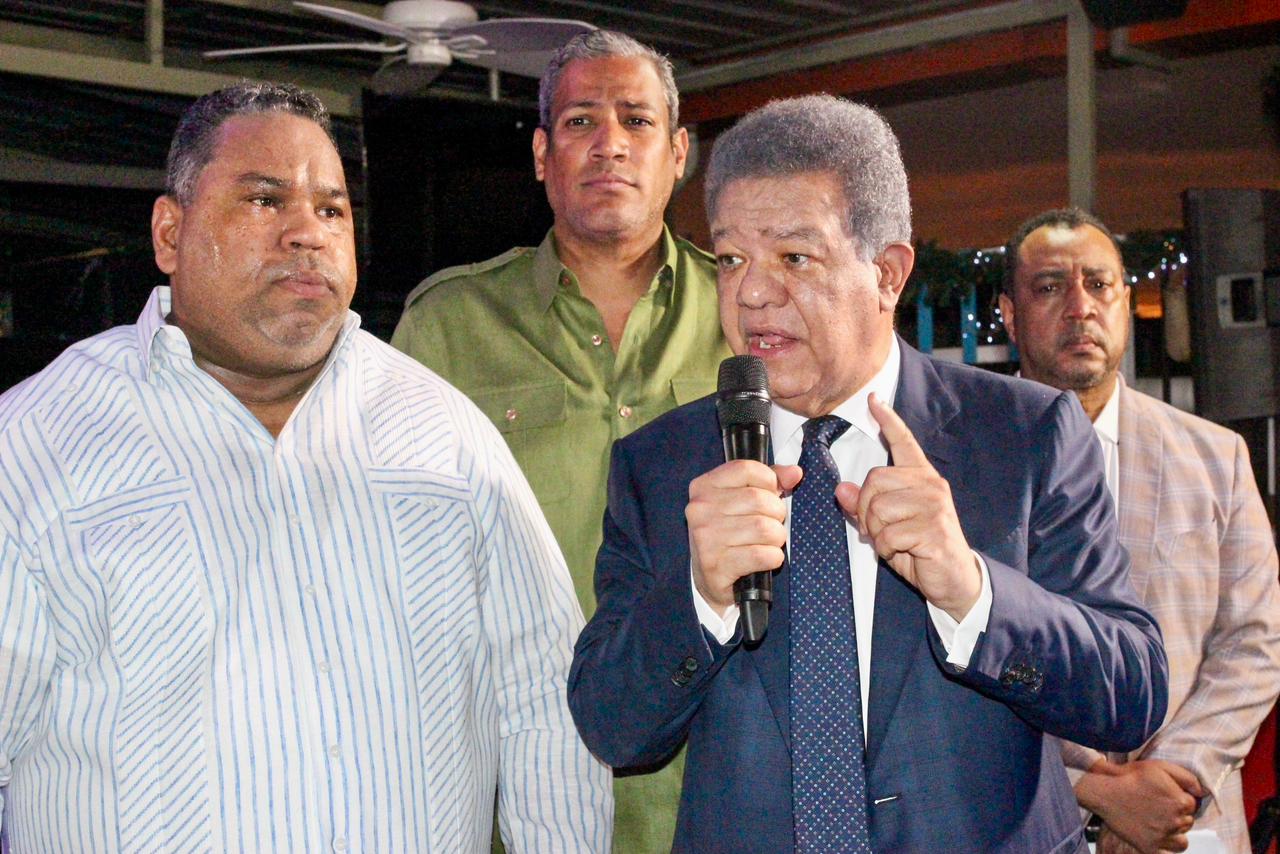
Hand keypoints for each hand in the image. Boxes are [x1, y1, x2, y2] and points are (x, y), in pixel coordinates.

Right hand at [686, 460, 802, 614]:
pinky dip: (773, 558)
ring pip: (765, 528)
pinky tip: (764, 560)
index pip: (747, 469)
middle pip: (759, 499)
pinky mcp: (716, 565)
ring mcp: (706, 538)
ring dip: (776, 538)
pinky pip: (763, 555)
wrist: (708, 579)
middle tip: (770, 524)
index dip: (769, 481)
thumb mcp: (741, 501)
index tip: (770, 494)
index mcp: (703, 487)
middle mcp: (700, 509)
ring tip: (767, 542)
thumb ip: (769, 481)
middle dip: (776, 514)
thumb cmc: (729, 533)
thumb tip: (795, 473)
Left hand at [834, 393, 979, 619]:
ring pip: (878, 508)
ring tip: (894, 541)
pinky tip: (904, 551)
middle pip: (873, 480)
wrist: (955, 579)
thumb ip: (864, 506)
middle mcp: (930, 484)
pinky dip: (887, 548)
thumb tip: (841, 489)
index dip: (888, 420)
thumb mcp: (887, 526)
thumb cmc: (920, 548)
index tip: (872, 400)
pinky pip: (888, 534)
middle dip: (864, 510)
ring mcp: (934, 504)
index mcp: (920, 478)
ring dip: (876, 532)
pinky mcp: (934, 528)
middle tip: (878, 530)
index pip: (903, 442)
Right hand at [1081, 758, 1202, 853]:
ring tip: (1158, 822)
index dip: (1179, 798)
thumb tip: (1202, 792)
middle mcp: (1176, 821)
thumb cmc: (1131, 777)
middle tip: (1158, 807)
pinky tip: (1157, 836)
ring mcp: (1163, 836)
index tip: (1165, 795)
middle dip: (1177, 815)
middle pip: (1187, 822)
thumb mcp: (1161, 767)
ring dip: (1174, 832)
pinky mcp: (1150, 848)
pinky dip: (1165, 847)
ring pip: (1182, 840)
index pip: (1192, 805)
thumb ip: (1187, 778)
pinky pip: (1169, 853)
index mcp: (1181, 802)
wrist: (1104, 791)